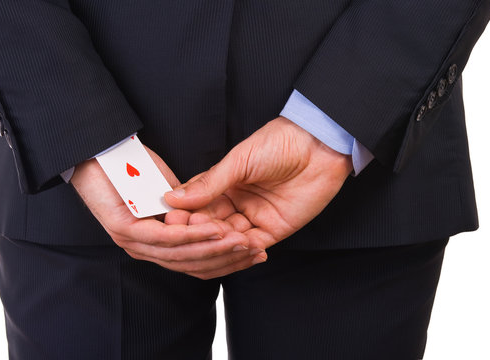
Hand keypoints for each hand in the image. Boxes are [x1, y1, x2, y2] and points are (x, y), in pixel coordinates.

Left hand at [71, 147, 257, 278]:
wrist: (99, 153)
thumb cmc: (134, 170)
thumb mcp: (171, 191)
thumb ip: (191, 208)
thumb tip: (217, 219)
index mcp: (155, 244)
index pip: (197, 261)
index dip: (227, 258)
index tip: (256, 252)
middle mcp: (144, 249)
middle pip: (194, 263)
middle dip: (228, 258)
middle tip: (257, 253)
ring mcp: (134, 242)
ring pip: (183, 254)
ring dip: (216, 248)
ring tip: (243, 242)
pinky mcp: (127, 230)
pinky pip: (167, 237)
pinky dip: (194, 235)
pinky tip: (216, 230)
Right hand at [165, 116, 352, 249]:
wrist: (317, 145)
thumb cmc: (279, 142)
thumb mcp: (238, 161)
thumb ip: (208, 183)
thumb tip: (174, 198)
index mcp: (223, 185)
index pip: (198, 206)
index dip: (186, 214)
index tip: (172, 221)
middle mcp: (236, 203)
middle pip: (211, 226)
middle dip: (201, 231)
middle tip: (189, 233)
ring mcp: (254, 217)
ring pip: (230, 240)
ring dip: (221, 242)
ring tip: (213, 240)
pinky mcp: (274, 229)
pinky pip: (254, 245)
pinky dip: (245, 249)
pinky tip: (236, 246)